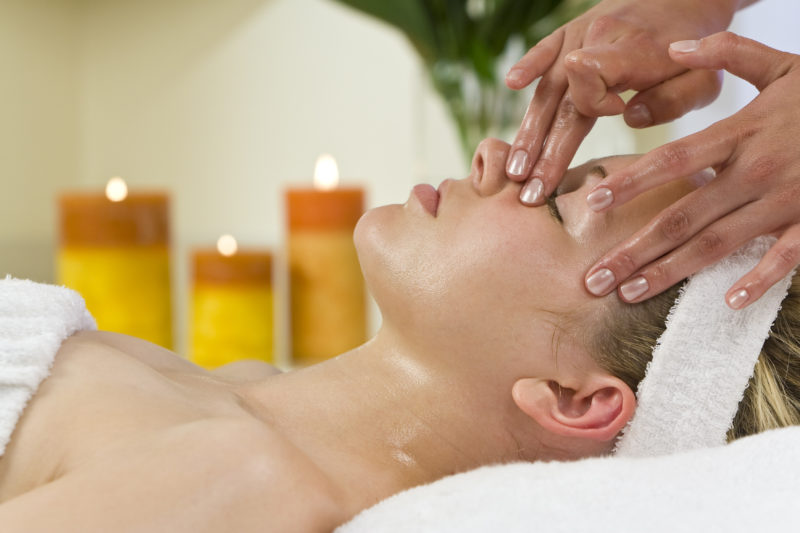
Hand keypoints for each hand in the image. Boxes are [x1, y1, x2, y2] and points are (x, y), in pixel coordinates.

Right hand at [504, 0, 732, 204]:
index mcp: (634, 50)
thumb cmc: (697, 53)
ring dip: (529, 133)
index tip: (617, 110)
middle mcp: (599, 39)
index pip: (592, 78)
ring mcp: (579, 34)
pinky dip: (527, 66)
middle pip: (563, 100)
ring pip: (547, 88)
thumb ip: (672, 102)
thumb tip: (629, 118)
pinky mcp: (569, 32)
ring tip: (515, 172)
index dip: (596, 101)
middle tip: (532, 193)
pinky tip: (510, 83)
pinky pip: (543, 49)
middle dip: (545, 151)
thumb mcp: (706, 80)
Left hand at [583, 32, 799, 309]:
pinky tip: (729, 302)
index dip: (632, 182)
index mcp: (740, 133)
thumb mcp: (780, 65)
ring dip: (671, 271)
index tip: (594, 203)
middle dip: (635, 249)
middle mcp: (754, 170)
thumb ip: (728, 53)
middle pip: (682, 216)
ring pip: (717, 242)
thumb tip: (675, 47)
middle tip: (595, 278)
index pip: (673, 160)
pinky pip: (785, 256)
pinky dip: (760, 279)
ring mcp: (784, 199)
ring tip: (630, 293)